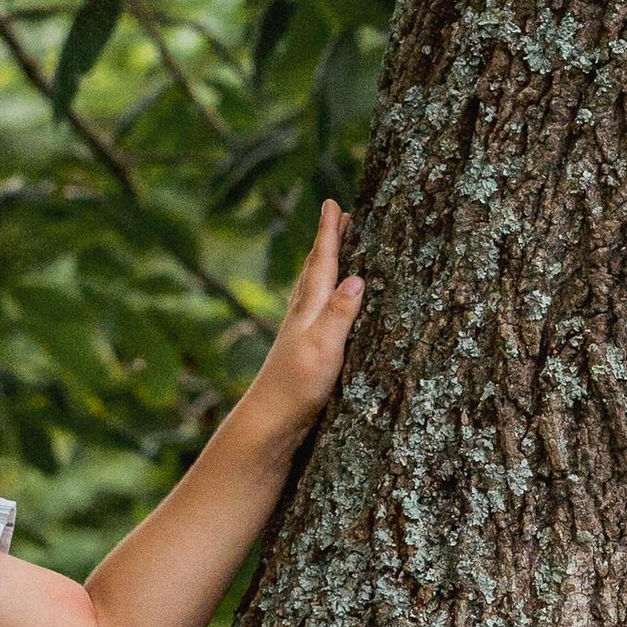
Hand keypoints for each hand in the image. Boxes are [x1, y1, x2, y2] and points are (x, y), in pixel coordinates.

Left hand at [244, 199, 364, 440]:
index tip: (332, 203)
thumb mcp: (324, 348)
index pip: (322, 262)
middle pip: (315, 270)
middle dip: (328, 242)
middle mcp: (302, 316)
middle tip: (338, 216)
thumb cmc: (297, 387)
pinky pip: (316, 311)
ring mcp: (300, 334)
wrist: (269, 423)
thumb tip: (357, 277)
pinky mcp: (303, 353)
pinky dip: (323, 295)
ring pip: (313, 289)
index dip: (329, 233)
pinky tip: (324, 307)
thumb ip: (340, 314)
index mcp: (309, 310)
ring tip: (332, 251)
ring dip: (324, 266)